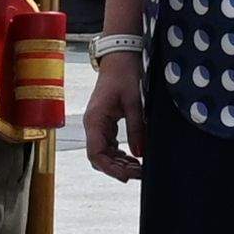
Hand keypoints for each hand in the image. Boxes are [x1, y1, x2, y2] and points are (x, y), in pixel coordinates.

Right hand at [82, 49, 145, 182]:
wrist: (120, 57)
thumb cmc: (125, 75)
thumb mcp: (135, 102)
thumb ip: (136, 129)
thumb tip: (139, 154)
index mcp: (95, 120)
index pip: (96, 154)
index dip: (110, 169)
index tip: (127, 177)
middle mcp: (93, 125)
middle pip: (99, 157)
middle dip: (118, 168)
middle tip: (140, 173)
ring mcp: (98, 124)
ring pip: (104, 153)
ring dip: (119, 163)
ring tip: (139, 168)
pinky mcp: (104, 122)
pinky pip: (109, 145)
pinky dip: (120, 154)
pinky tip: (134, 158)